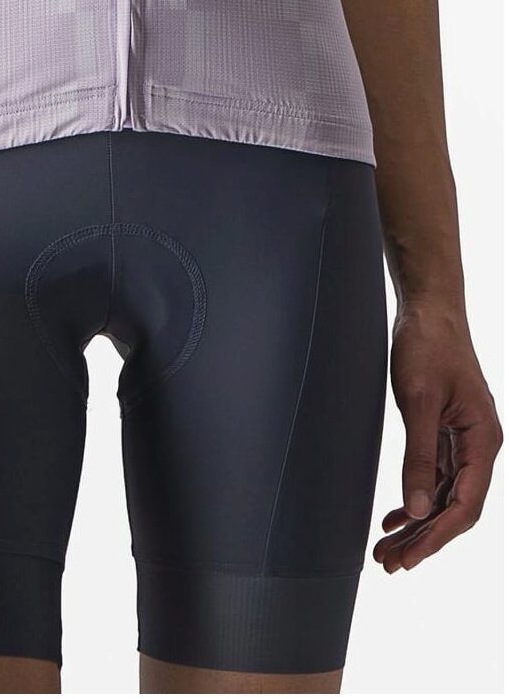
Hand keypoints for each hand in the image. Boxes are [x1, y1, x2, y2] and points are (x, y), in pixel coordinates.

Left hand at [374, 301, 502, 572]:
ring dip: (417, 523)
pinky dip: (417, 498)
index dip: (437, 536)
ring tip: (387, 549)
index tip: (409, 558)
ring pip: (444, 495)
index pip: (465, 504)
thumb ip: (419, 456)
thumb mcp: (419, 400)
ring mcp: (464, 439)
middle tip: (389, 563)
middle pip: (455, 507)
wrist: (428, 307)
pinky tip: (397, 517)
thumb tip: (418, 508)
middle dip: (424, 538)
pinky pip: (436, 476)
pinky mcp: (447, 431)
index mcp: (483, 439)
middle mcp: (479, 444)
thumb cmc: (428, 345)